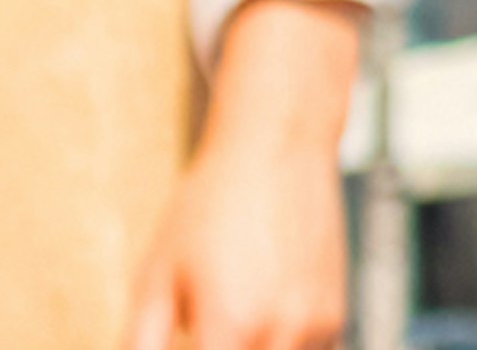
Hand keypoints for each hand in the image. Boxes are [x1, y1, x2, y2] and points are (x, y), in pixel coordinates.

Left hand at [128, 0, 364, 349]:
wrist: (277, 145)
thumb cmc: (210, 204)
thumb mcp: (157, 272)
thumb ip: (142, 339)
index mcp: (231, 326)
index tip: (196, 337)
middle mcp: (280, 332)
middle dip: (225, 347)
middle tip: (210, 320)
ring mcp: (315, 326)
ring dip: (252, 348)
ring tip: (235, 304)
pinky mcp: (334, 316)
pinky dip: (278, 342)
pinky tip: (260, 301)